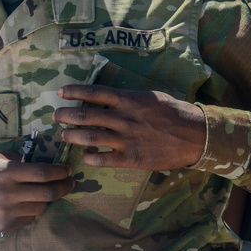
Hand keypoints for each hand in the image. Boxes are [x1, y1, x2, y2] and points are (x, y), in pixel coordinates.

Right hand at [0, 152, 72, 232]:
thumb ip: (18, 159)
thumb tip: (42, 161)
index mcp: (7, 172)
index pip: (43, 173)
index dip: (60, 172)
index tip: (68, 170)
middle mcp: (9, 192)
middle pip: (48, 193)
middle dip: (64, 187)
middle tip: (70, 183)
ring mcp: (8, 211)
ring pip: (41, 207)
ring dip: (48, 199)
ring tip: (47, 193)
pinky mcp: (6, 225)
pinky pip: (29, 218)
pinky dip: (32, 210)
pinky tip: (28, 203)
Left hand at [55, 85, 206, 169]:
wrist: (194, 135)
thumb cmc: (173, 112)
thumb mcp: (149, 97)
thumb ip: (128, 99)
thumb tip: (108, 98)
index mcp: (127, 100)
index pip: (93, 93)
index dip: (74, 92)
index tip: (61, 93)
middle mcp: (123, 118)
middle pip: (86, 115)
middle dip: (66, 115)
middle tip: (56, 116)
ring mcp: (125, 139)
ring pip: (90, 137)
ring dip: (73, 136)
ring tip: (64, 136)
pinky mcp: (131, 158)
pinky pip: (105, 159)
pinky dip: (91, 157)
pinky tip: (84, 157)